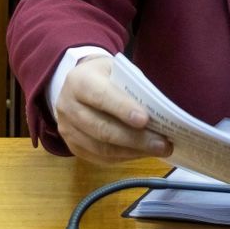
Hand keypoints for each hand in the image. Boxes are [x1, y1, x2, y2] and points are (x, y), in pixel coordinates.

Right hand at [52, 56, 172, 162]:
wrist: (79, 85)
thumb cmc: (106, 76)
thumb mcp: (118, 70)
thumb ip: (133, 87)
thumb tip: (158, 112)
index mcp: (79, 81)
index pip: (101, 97)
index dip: (122, 109)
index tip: (145, 120)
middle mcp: (67, 106)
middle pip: (101, 128)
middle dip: (135, 138)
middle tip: (162, 143)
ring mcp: (67, 129)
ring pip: (101, 148)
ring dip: (133, 152)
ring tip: (158, 150)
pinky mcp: (73, 146)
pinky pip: (100, 158)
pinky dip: (124, 157)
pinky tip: (143, 153)